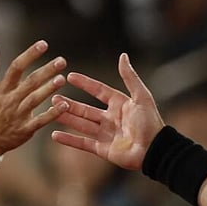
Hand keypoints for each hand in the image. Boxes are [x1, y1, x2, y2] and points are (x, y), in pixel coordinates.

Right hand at [0, 40, 67, 154]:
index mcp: (2, 88)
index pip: (16, 67)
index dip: (30, 55)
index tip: (43, 44)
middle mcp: (11, 99)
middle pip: (30, 83)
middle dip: (46, 71)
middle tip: (61, 61)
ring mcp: (18, 115)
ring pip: (35, 100)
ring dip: (49, 89)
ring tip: (62, 79)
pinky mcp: (25, 129)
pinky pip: (40, 121)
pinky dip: (52, 114)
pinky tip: (65, 105)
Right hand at [50, 53, 163, 169]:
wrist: (155, 150)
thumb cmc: (150, 122)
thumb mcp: (141, 96)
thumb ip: (130, 77)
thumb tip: (123, 56)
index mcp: (120, 104)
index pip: (98, 91)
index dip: (85, 84)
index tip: (69, 76)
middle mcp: (111, 118)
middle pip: (85, 109)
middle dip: (69, 103)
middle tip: (53, 96)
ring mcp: (106, 134)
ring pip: (81, 124)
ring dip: (66, 117)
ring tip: (51, 110)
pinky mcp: (103, 149)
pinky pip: (83, 143)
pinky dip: (69, 139)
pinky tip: (54, 135)